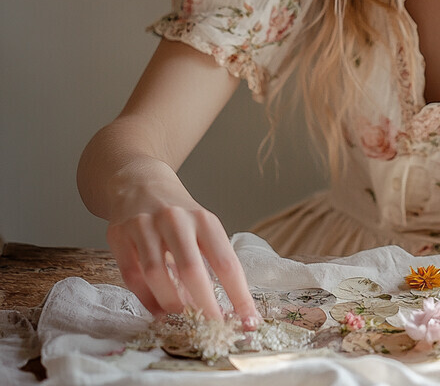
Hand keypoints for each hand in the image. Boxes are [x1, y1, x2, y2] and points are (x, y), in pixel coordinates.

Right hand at [106, 182, 260, 328]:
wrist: (141, 182)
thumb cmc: (179, 214)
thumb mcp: (202, 226)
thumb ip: (209, 260)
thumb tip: (223, 306)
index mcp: (204, 219)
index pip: (226, 262)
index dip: (238, 295)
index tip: (248, 320)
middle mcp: (176, 219)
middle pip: (191, 269)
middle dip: (204, 305)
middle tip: (213, 328)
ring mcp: (145, 225)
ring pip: (157, 274)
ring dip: (171, 303)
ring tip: (183, 319)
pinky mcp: (119, 234)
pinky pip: (131, 275)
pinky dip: (146, 298)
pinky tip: (158, 311)